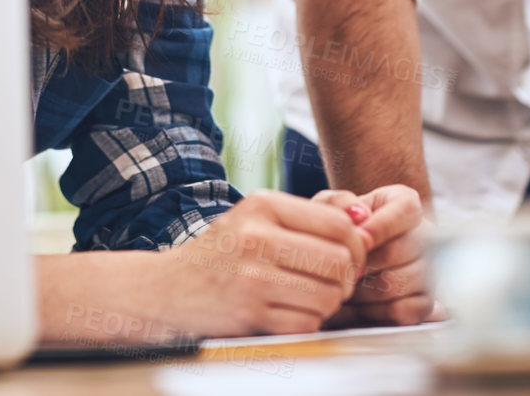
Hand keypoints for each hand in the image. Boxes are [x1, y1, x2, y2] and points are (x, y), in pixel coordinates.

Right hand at [155, 190, 367, 336]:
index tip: (351, 259)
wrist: (165, 290)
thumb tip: (364, 221)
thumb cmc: (221, 254)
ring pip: (329, 296)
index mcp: (263, 205)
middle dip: (346, 279)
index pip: (339, 224)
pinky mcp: (249, 313)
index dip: (357, 246)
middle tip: (335, 284)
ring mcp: (252, 276)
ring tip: (309, 299)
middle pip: (340, 262)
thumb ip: (306, 219)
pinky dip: (307, 324)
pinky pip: (307, 324)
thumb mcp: (255, 219)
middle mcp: (257, 236)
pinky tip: (290, 314)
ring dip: (328, 305)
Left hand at [312, 184, 434, 325]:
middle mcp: (425, 235)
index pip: (407, 210)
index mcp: (405, 204)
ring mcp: (429, 269)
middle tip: (341, 270)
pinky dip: (377, 313)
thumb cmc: (338, 229)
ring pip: (400, 283)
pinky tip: (357, 306)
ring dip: (365, 291)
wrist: (344, 260)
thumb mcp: (331, 206)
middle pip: (401, 251)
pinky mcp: (425, 301)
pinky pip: (407, 312)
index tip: (359, 240)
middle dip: (365, 265)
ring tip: (343, 288)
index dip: (382, 227)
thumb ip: (339, 203)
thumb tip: (357, 215)